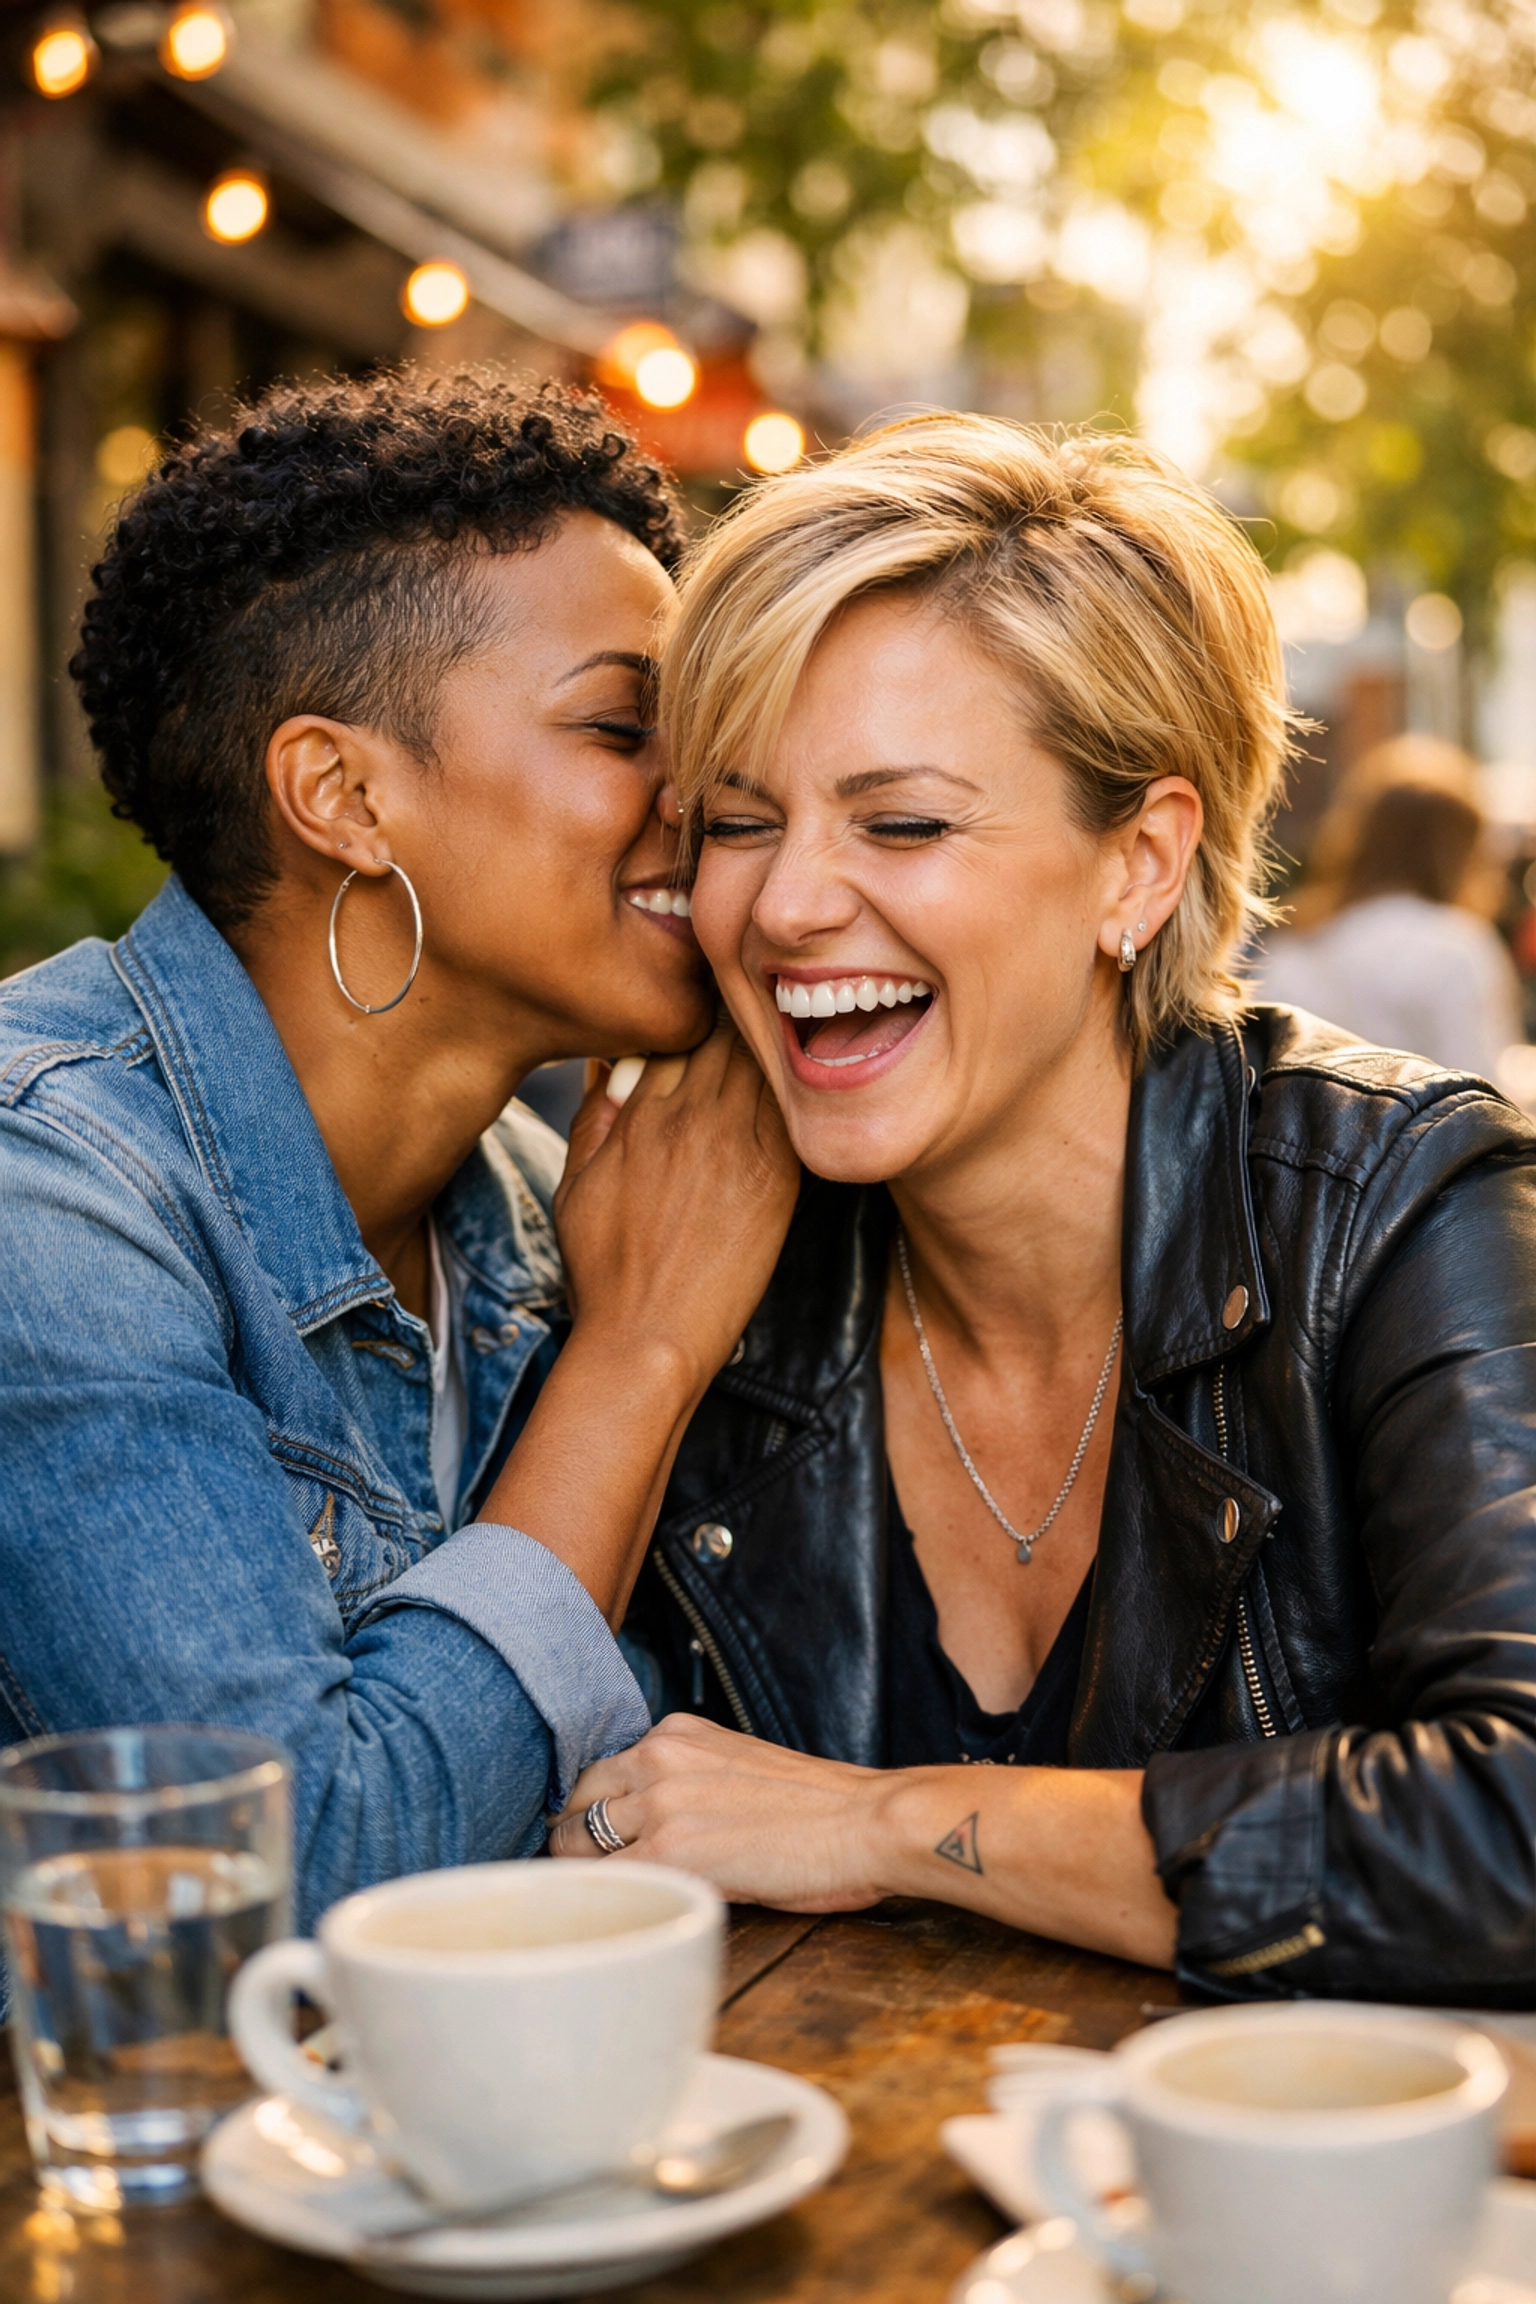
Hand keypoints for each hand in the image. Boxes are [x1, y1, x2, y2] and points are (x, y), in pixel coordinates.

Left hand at [547, 1714, 891, 1911]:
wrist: (863, 1823)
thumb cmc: (819, 1809)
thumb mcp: (738, 1767)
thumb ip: (689, 1782)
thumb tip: (654, 1826)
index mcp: (677, 1732)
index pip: (601, 1769)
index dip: (590, 1808)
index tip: (591, 1836)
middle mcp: (659, 1757)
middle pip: (576, 1797)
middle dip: (571, 1835)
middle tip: (579, 1872)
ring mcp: (659, 1803)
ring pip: (576, 1837)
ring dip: (579, 1870)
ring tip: (588, 1900)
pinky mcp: (669, 1852)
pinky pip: (604, 1879)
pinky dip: (602, 1898)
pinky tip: (612, 1916)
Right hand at [553, 1016, 798, 1396]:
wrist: (646, 1338)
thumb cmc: (605, 1271)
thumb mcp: (574, 1183)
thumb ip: (592, 1116)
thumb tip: (606, 1059)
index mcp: (636, 1112)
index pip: (674, 1025)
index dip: (696, 1003)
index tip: (711, 997)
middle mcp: (685, 1116)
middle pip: (722, 1028)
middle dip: (738, 1008)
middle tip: (762, 996)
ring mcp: (732, 1142)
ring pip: (761, 1056)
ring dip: (772, 1036)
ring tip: (788, 1021)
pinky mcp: (774, 1175)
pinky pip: (793, 1103)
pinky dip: (798, 1081)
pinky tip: (812, 1067)